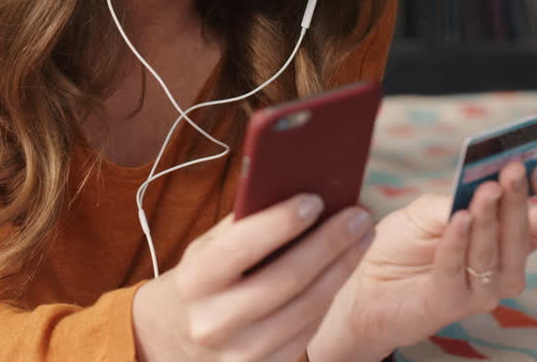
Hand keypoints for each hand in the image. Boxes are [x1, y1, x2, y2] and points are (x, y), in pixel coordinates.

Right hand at [133, 194, 374, 361]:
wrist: (175, 339)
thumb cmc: (200, 281)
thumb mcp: (205, 250)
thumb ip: (242, 225)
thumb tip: (292, 191)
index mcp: (193, 282)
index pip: (239, 247)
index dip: (280, 223)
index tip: (315, 200)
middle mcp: (213, 322)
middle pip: (285, 279)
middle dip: (328, 243)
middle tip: (358, 216)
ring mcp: (240, 354)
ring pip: (306, 308)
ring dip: (340, 269)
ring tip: (361, 238)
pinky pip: (308, 332)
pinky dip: (329, 297)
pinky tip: (341, 270)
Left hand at [308, 160, 536, 359]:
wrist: (365, 282)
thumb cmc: (403, 244)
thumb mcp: (430, 209)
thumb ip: (458, 197)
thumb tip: (486, 179)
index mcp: (508, 240)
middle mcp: (504, 267)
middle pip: (529, 234)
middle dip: (520, 199)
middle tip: (514, 170)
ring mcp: (481, 290)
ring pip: (495, 252)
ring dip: (491, 218)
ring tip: (485, 190)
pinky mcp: (451, 303)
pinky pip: (458, 270)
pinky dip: (458, 241)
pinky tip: (458, 219)